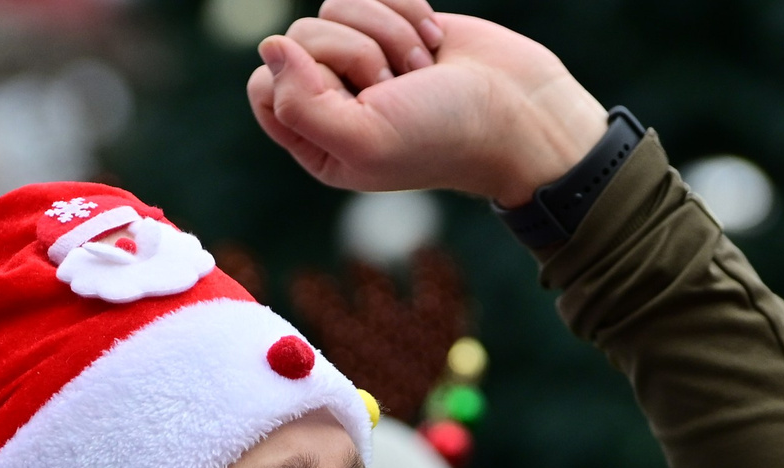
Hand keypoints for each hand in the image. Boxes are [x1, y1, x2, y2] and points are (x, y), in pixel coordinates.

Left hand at [247, 1, 608, 207]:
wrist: (517, 109)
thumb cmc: (443, 135)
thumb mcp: (365, 139)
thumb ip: (301, 105)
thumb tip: (270, 46)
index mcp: (314, 139)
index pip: (266, 84)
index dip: (306, 78)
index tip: (355, 97)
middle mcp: (330, 97)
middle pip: (302, 37)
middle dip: (359, 54)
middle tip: (398, 89)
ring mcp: (360, 57)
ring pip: (336, 7)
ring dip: (388, 32)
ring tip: (419, 70)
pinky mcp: (390, 24)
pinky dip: (406, 10)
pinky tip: (432, 46)